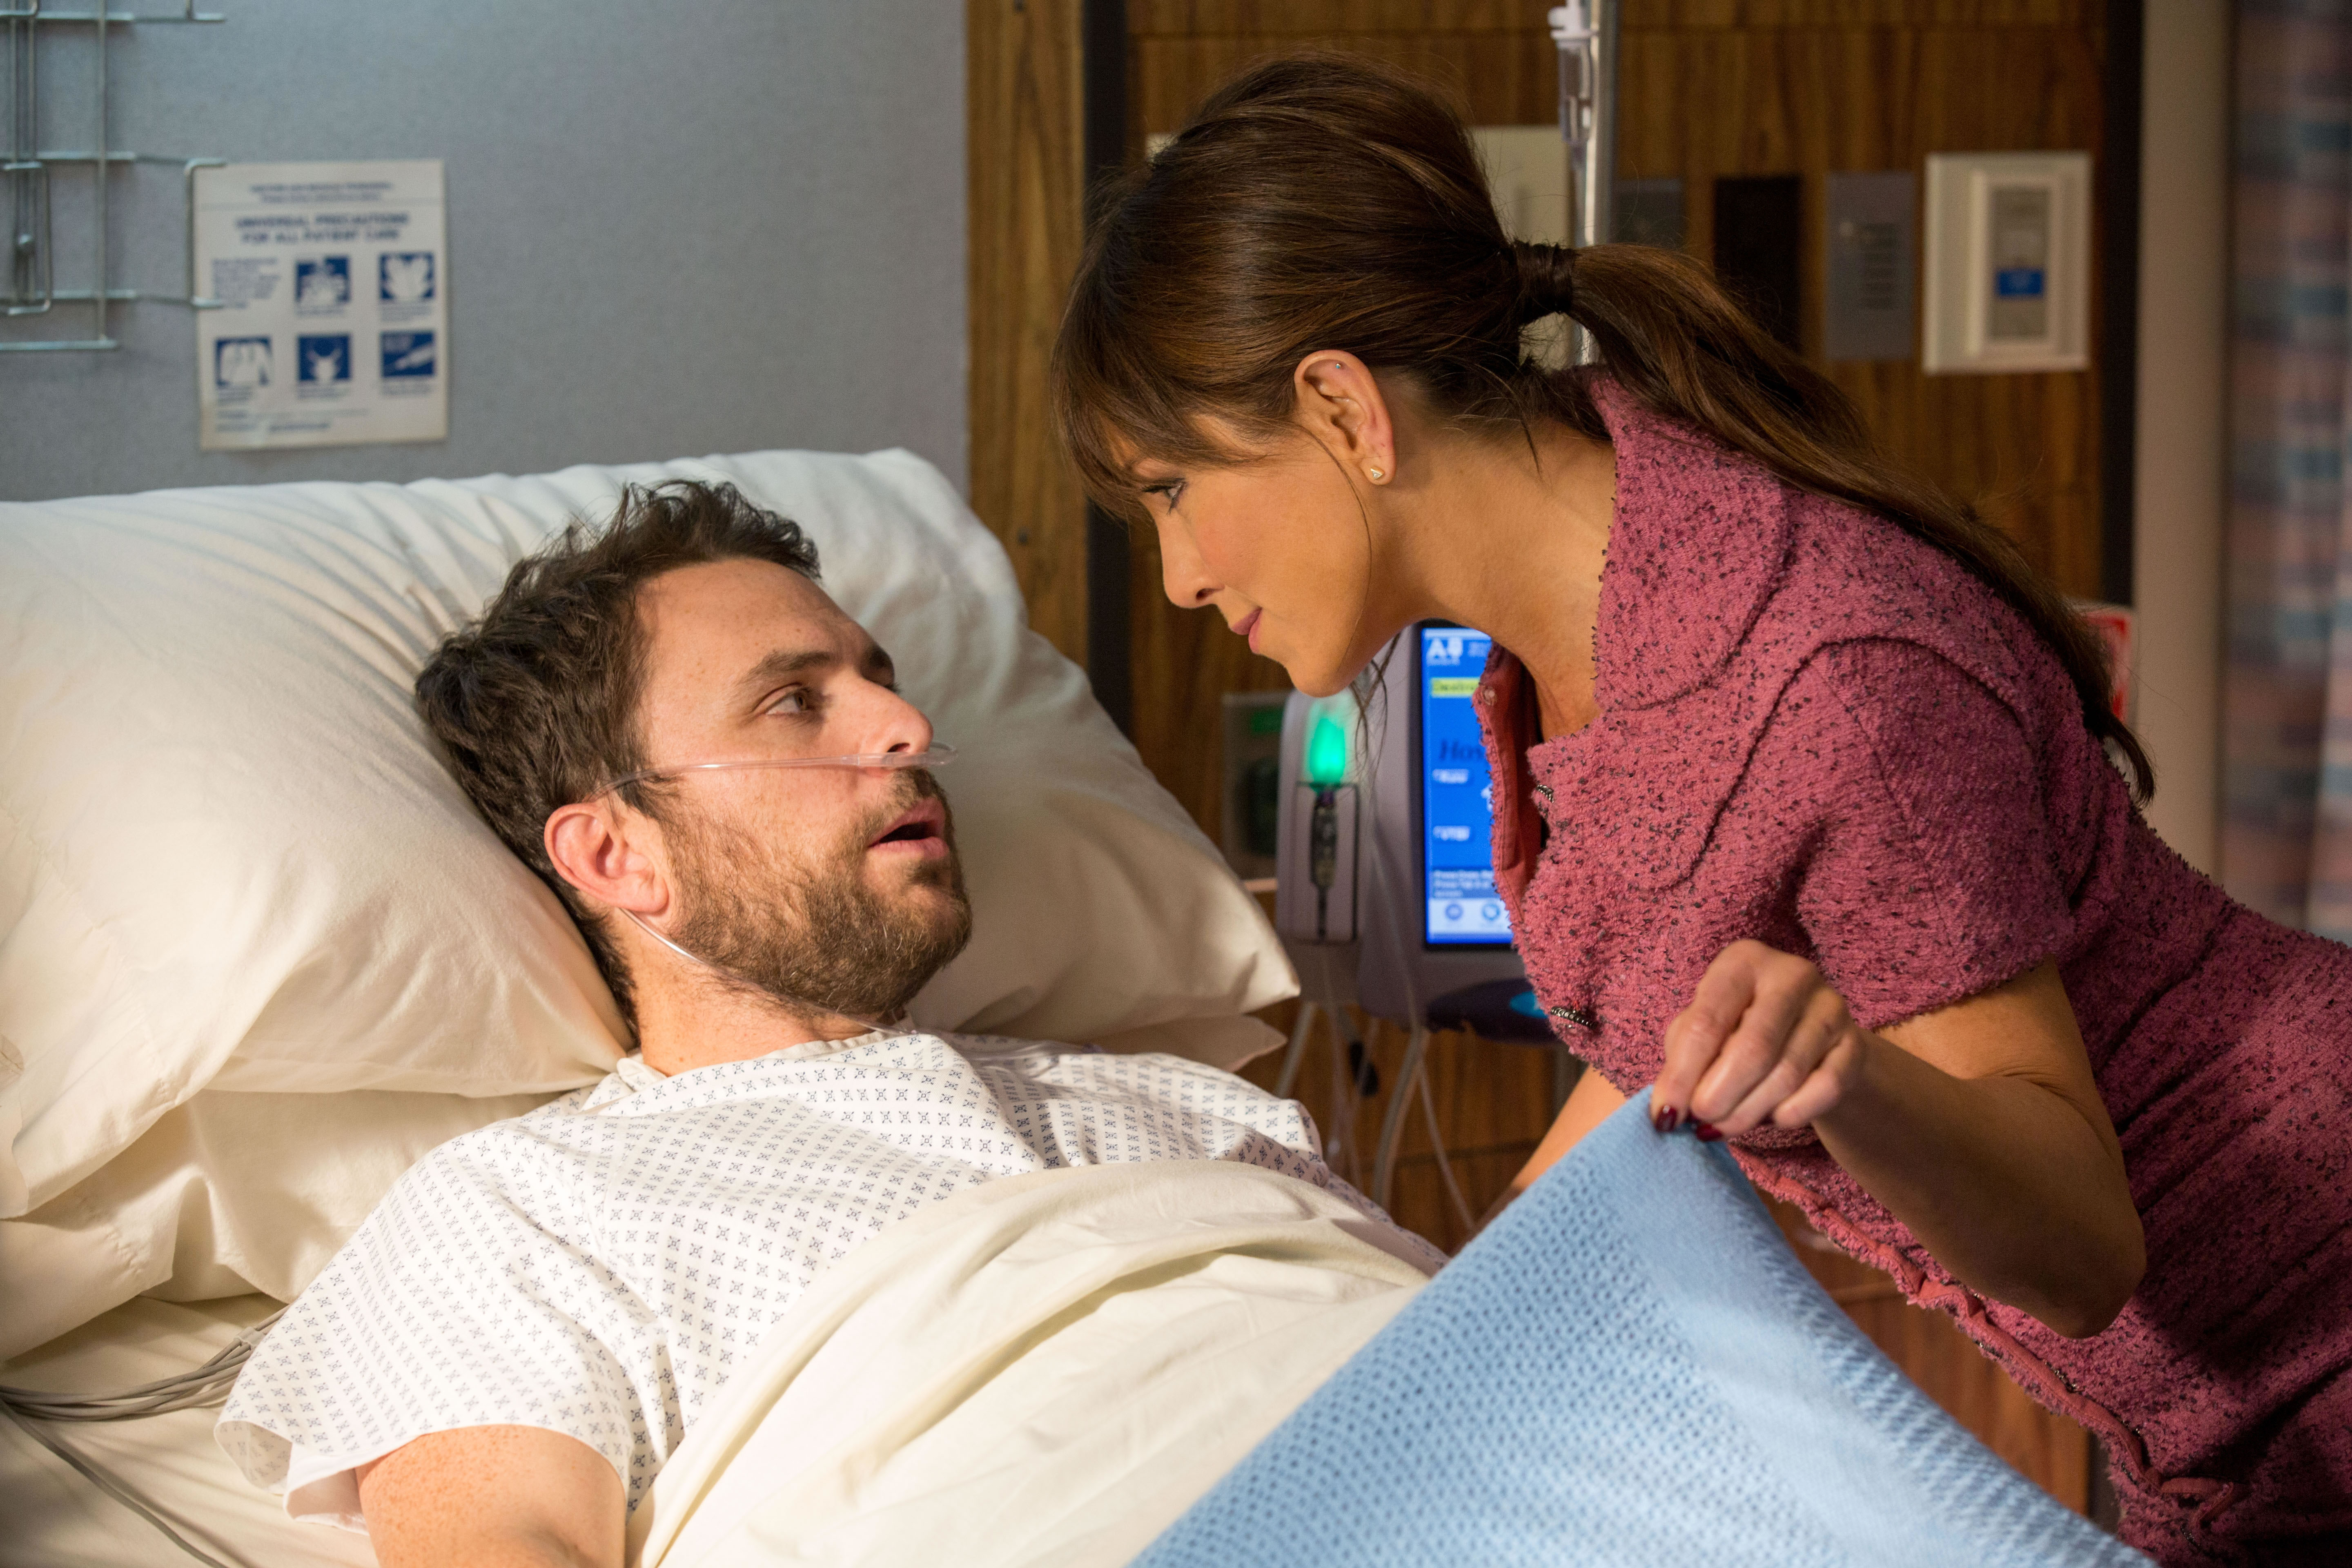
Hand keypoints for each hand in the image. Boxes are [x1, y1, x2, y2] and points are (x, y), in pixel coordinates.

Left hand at [1653, 941, 1870, 1139]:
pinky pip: (1824, 1090)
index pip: (1707, 1022)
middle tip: (1702, 1122)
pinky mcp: (1855, 1044)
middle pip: (1752, 1049)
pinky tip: (1771, 1117)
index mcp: (1742, 961)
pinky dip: (1791, 1113)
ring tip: (1727, 1125)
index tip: (1666, 1114)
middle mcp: (1791, 975)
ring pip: (1787, 1075)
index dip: (1682, 1075)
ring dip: (1750, 1112)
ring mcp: (1830, 1007)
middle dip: (1720, 1096)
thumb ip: (1682, 1062)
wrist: (1806, 1035)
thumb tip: (1668, 1111)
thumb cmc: (1737, 1028)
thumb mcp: (1702, 1031)